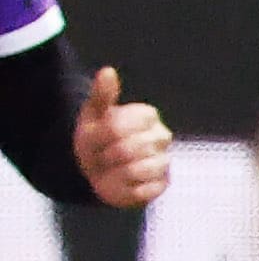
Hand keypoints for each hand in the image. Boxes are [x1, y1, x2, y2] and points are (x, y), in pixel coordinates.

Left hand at [73, 65, 166, 206]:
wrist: (96, 171)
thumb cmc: (95, 140)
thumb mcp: (92, 116)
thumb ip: (102, 95)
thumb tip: (107, 71)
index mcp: (147, 115)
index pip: (119, 126)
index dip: (100, 136)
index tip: (96, 137)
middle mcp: (162, 136)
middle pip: (128, 149)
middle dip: (106, 156)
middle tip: (101, 156)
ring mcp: (164, 160)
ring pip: (138, 169)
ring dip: (114, 172)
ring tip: (111, 169)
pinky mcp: (162, 184)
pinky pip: (142, 189)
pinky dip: (124, 188)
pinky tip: (121, 182)